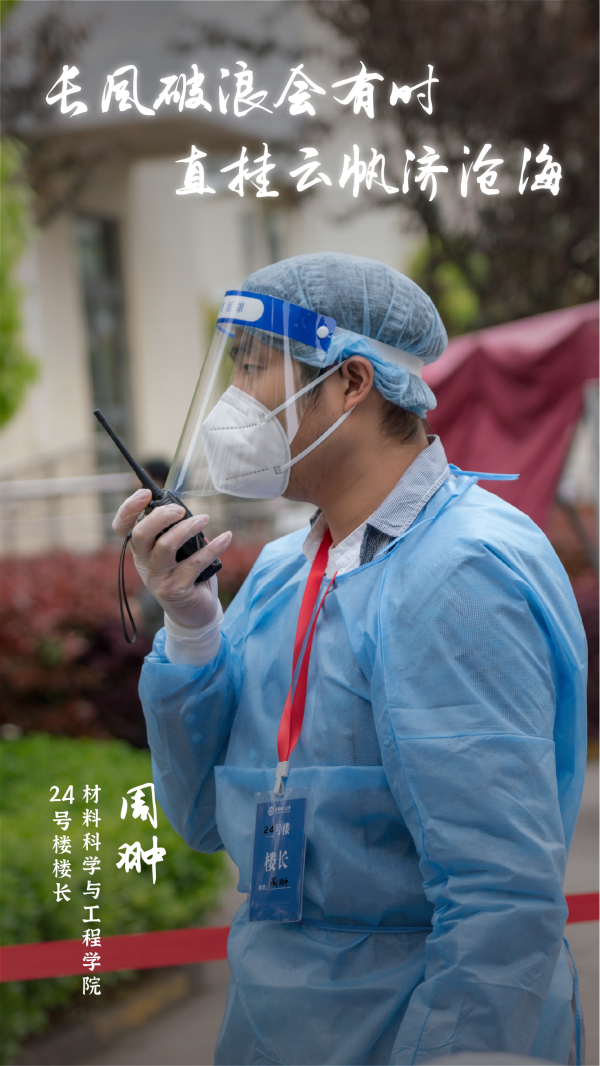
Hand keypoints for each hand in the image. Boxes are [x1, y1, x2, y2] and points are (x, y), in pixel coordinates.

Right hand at [112, 489, 231, 628]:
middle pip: (141, 534)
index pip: (122, 527)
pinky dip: (213, 547)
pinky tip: (227, 537)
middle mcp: (144, 563)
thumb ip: (175, 532)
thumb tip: (188, 510)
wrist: (194, 614)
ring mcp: (158, 578)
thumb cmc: (186, 576)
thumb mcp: (175, 553)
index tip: (146, 492)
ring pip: (165, 546)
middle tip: (180, 510)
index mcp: (141, 550)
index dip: (129, 508)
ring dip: (187, 529)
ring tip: (205, 519)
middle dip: (160, 516)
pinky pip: (195, 563)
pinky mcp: (176, 589)